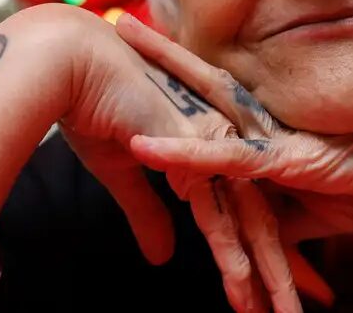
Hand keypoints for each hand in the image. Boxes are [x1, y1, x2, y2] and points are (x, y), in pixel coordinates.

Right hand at [59, 10, 298, 312]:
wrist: (70, 63)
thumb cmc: (92, 105)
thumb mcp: (124, 173)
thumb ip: (149, 213)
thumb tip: (163, 256)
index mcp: (210, 147)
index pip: (247, 208)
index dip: (267, 251)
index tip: (281, 290)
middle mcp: (220, 145)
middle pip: (262, 218)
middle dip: (281, 271)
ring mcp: (210, 146)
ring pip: (250, 220)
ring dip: (267, 273)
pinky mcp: (188, 150)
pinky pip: (214, 211)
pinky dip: (229, 251)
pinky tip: (241, 284)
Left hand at [113, 20, 352, 243]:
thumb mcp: (321, 207)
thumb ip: (280, 215)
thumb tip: (252, 237)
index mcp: (276, 126)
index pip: (220, 92)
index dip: (183, 70)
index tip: (148, 49)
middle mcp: (269, 123)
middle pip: (202, 79)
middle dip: (158, 51)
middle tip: (117, 22)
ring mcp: (274, 138)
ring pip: (203, 104)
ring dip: (158, 76)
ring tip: (118, 45)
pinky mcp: (286, 162)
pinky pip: (224, 159)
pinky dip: (181, 153)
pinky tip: (142, 145)